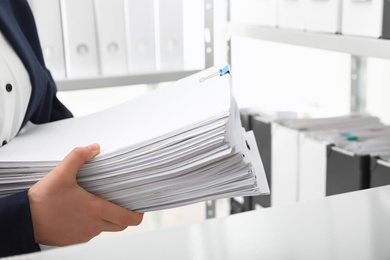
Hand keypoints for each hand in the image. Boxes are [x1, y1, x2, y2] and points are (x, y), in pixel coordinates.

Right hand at [28, 144, 143, 245]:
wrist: (23, 221)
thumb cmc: (42, 200)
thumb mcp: (60, 173)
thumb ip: (78, 157)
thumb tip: (94, 147)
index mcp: (95, 210)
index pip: (127, 218)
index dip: (138, 215)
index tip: (140, 208)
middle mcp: (93, 225)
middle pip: (120, 226)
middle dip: (126, 216)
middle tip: (125, 204)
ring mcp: (83, 235)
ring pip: (105, 229)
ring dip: (108, 218)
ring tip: (103, 203)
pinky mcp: (73, 239)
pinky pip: (90, 233)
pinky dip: (93, 224)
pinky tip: (84, 211)